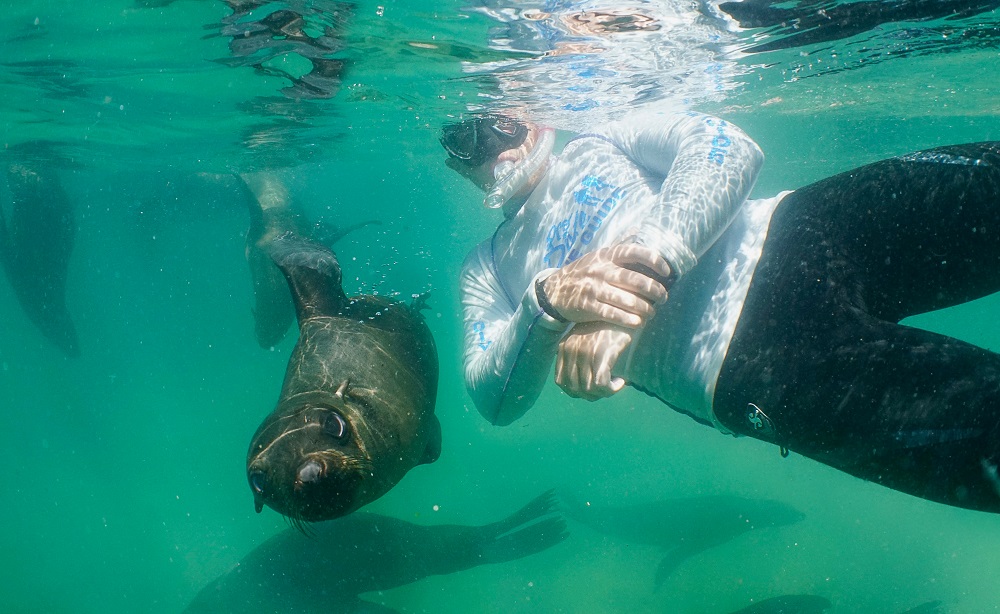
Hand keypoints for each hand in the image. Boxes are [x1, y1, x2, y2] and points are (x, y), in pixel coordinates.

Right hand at [543, 243, 670, 327]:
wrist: (554, 290)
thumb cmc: (583, 272)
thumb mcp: (598, 256)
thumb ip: (619, 246)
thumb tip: (638, 229)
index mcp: (606, 256)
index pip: (633, 252)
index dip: (654, 260)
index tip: (667, 272)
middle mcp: (600, 270)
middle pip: (634, 280)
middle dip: (654, 290)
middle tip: (664, 298)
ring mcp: (593, 288)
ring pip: (626, 300)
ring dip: (644, 309)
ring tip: (652, 313)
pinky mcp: (587, 305)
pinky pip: (612, 314)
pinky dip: (628, 320)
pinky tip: (638, 323)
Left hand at [555, 322, 633, 400]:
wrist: (624, 310)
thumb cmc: (607, 326)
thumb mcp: (586, 339)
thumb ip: (579, 357)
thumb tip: (583, 385)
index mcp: (563, 348)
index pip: (561, 382)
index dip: (577, 392)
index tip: (592, 389)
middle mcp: (570, 350)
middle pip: (575, 389)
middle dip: (592, 395)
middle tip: (606, 389)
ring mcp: (585, 352)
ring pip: (589, 390)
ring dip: (603, 393)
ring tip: (614, 385)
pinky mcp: (601, 354)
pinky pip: (601, 384)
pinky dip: (611, 389)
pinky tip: (621, 382)